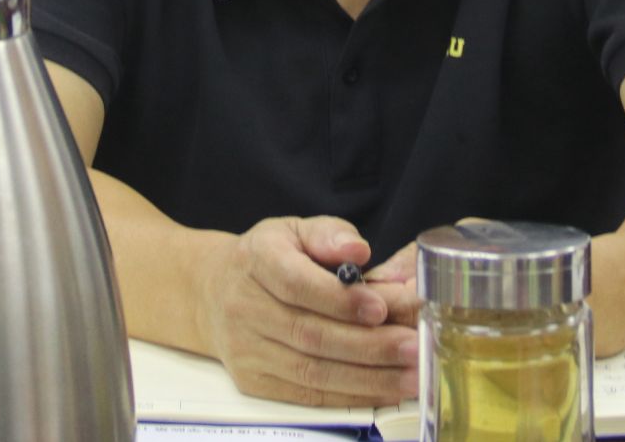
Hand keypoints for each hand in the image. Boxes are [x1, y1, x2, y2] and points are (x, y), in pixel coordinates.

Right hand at [194, 215, 419, 406]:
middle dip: (368, 345)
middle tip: (413, 346)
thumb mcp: (294, 230)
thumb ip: (329, 234)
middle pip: (309, 334)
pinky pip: (306, 395)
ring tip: (410, 374)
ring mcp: (246, 349)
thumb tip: (357, 249)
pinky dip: (349, 395)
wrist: (212, 293)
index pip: (296, 284)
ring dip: (367, 377)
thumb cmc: (267, 258)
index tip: (380, 307)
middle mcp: (245, 307)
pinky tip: (383, 389)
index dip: (339, 300)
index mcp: (256, 261)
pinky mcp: (253, 381)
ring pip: (311, 371)